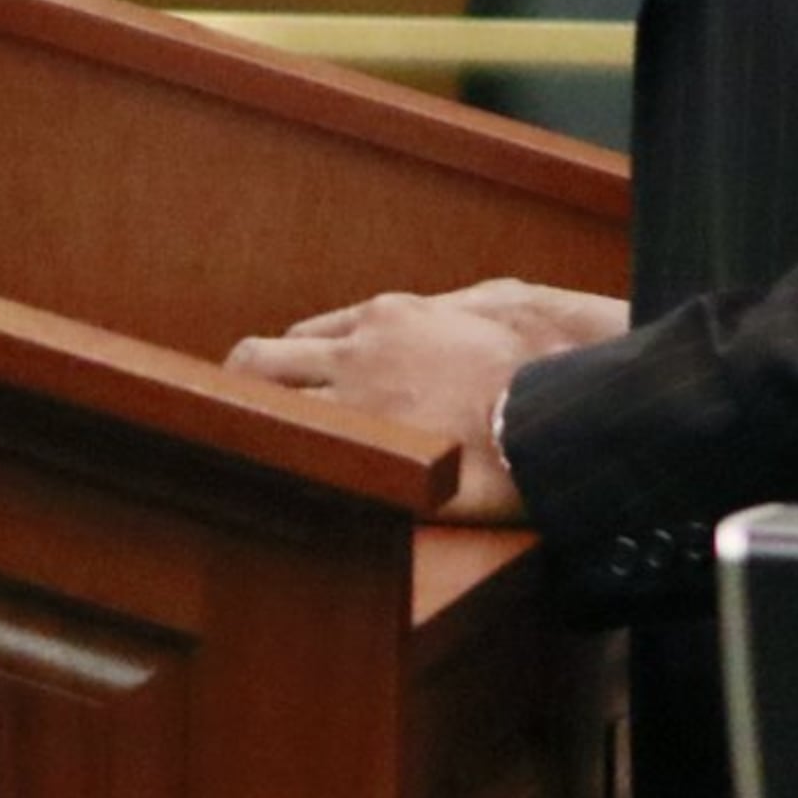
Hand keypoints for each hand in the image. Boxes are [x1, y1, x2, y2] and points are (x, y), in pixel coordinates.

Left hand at [226, 277, 629, 522]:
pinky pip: (305, 461)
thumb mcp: (494, 305)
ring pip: (266, 408)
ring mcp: (359, 406)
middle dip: (240, 389)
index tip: (285, 391)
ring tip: (234, 463)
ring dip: (250, 430)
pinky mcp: (372, 456)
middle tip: (230, 426)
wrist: (566, 414)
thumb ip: (451, 311)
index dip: (293, 367)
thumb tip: (446, 312)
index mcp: (389, 316)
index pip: (308, 335)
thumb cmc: (542, 362)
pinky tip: (271, 492)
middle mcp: (359, 352)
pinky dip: (284, 472)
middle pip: (262, 362)